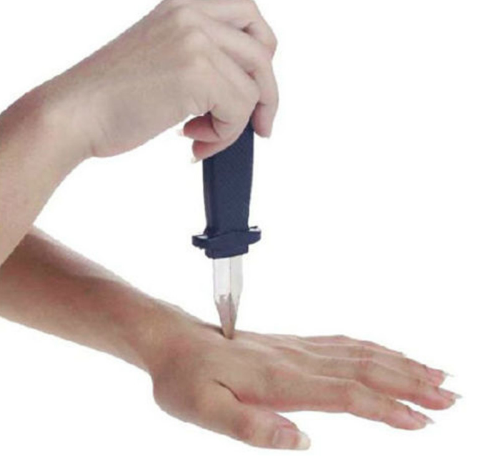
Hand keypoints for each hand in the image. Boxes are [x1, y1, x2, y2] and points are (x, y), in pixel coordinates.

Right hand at [40, 0, 277, 160]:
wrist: (76, 113)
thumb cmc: (112, 96)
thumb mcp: (163, 58)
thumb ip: (203, 60)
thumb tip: (243, 88)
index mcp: (184, 6)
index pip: (249, 19)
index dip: (262, 58)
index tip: (258, 91)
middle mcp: (192, 14)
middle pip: (262, 52)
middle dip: (266, 97)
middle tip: (259, 128)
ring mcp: (195, 40)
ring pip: (253, 89)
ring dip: (233, 125)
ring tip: (202, 137)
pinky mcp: (197, 72)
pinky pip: (239, 110)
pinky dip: (223, 135)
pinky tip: (194, 140)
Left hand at [142, 308, 457, 449]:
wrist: (175, 342)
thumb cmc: (185, 380)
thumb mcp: (203, 411)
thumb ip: (251, 427)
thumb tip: (300, 440)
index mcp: (279, 380)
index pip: (344, 393)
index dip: (386, 407)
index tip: (423, 421)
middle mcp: (295, 359)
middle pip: (362, 368)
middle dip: (409, 382)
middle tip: (450, 395)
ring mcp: (295, 348)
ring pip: (356, 352)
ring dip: (398, 363)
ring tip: (433, 373)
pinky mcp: (291, 345)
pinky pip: (339, 342)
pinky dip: (371, 348)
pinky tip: (387, 353)